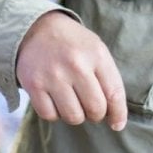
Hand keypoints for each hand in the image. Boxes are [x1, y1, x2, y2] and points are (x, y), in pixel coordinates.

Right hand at [15, 11, 126, 130]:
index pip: (114, 94)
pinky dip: (54, 113)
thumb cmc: (72, 44)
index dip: (118, 114)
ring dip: (75, 115)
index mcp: (96, 54)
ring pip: (73, 116)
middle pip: (95, 110)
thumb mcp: (96, 51)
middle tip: (89, 106)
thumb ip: (109, 81)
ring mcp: (53, 75)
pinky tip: (54, 99)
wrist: (35, 28)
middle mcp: (75, 64)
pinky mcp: (34, 84)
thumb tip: (116, 120)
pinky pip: (50, 115)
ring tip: (72, 101)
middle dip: (95, 114)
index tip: (116, 124)